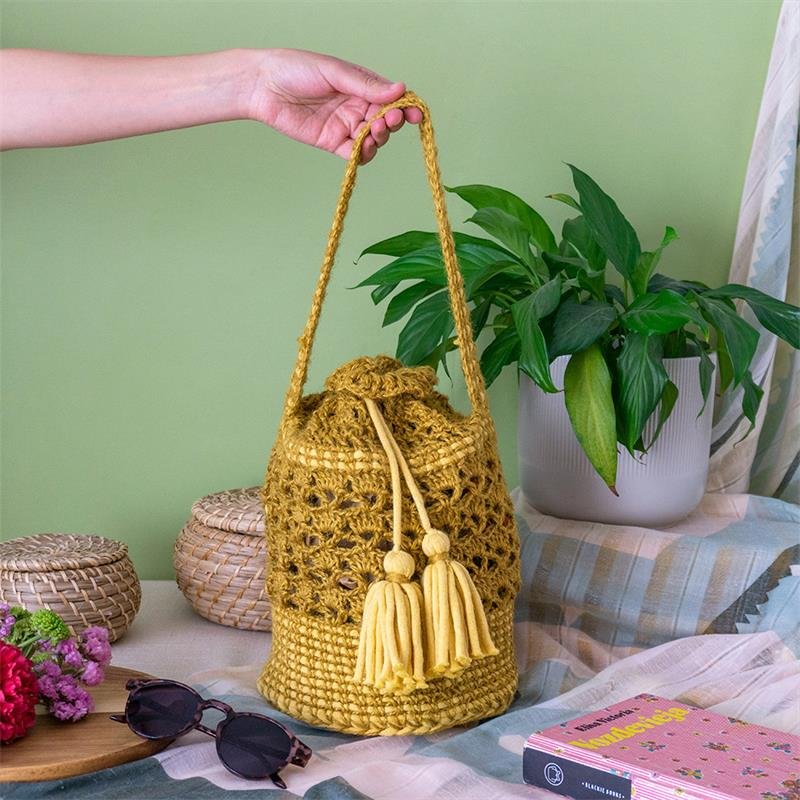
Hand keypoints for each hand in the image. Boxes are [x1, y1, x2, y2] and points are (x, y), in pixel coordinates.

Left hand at [248, 49, 422, 163]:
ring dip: (379, 139)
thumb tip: (399, 90)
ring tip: (373, 133)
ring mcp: (345, 126)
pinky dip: (363, 154)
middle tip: (388, 121)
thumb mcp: (335, 72)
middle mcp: (356, 106)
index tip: (414, 113)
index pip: (390, 98)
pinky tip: (364, 148)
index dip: (405, 107)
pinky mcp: (332, 142)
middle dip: (391, 123)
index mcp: (360, 86)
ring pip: (372, 139)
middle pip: (385, 121)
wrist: (263, 86)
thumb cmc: (296, 69)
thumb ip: (366, 85)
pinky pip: (354, 153)